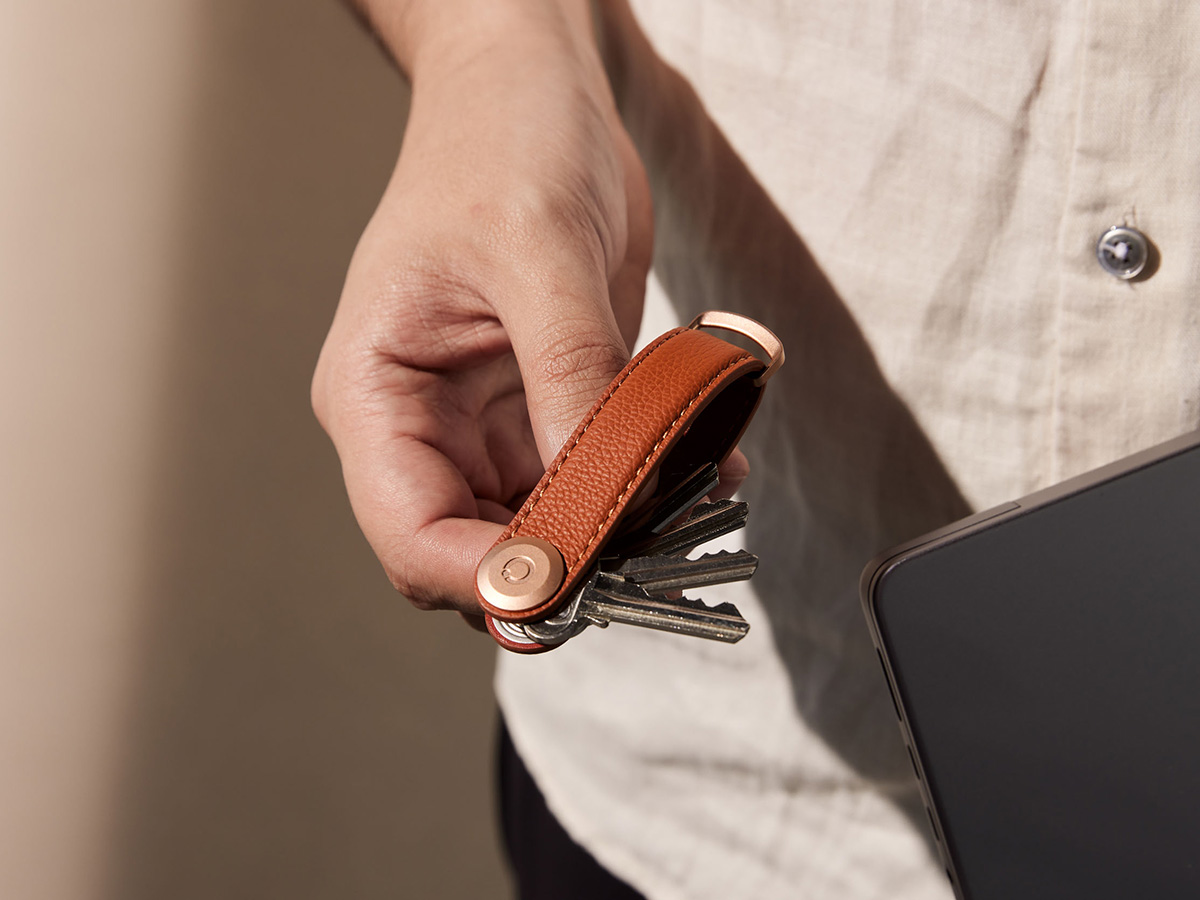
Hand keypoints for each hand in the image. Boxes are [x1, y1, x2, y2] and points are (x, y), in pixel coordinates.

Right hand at [312, 1, 653, 617]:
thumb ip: (569, 375)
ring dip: (617, 535)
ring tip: (690, 507)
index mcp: (377, 393)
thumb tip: (600, 492)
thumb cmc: (499, 142)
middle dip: (562, 566)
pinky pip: (592, 478)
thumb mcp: (536, 249)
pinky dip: (646, 488)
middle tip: (652, 560)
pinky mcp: (545, 411)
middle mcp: (424, 426)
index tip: (581, 578)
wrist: (533, 93)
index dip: (493, 577)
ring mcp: (485, 426)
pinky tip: (702, 469)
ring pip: (543, 528)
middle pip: (477, 552)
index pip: (412, 533)